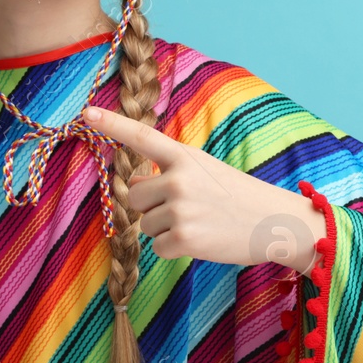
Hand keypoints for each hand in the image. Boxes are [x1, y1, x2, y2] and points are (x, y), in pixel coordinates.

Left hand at [81, 105, 323, 271]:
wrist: (276, 223)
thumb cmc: (236, 195)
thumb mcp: (204, 170)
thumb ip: (168, 172)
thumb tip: (133, 184)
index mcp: (183, 157)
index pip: (141, 137)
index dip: (112, 125)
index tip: (86, 113)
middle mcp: (178, 179)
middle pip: (134, 196)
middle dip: (152, 205)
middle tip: (187, 207)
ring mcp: (180, 210)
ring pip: (145, 224)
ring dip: (166, 228)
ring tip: (200, 222)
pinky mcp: (184, 239)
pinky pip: (158, 247)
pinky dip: (175, 249)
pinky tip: (202, 240)